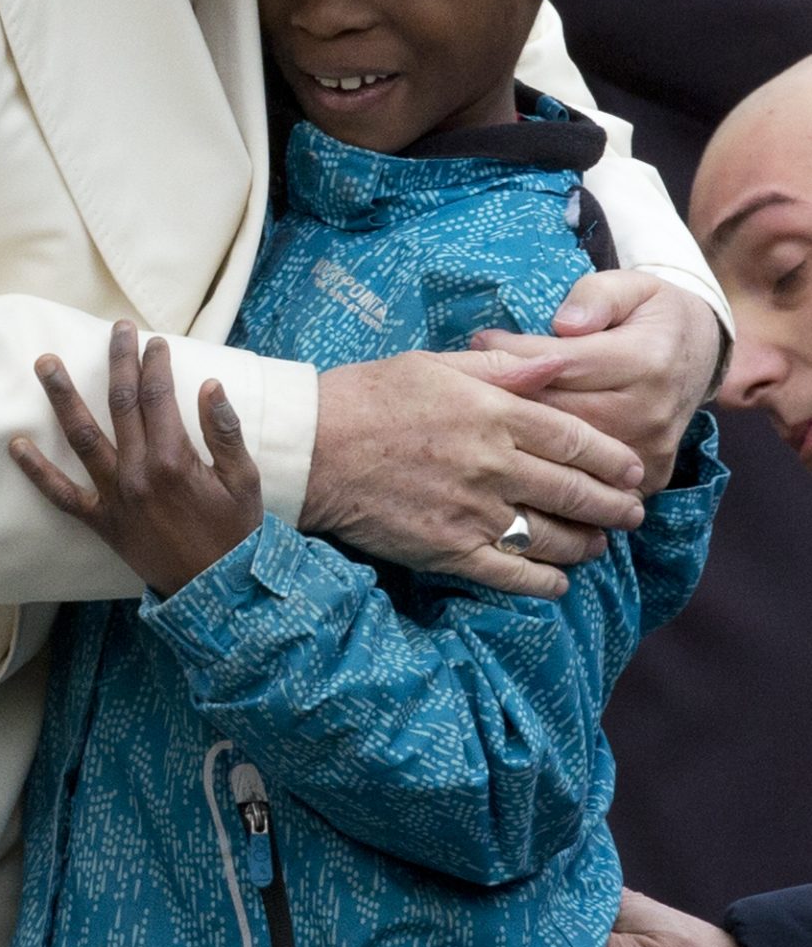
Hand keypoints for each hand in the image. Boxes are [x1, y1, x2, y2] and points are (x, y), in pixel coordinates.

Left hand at [9, 320, 263, 594]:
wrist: (217, 591)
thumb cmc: (235, 532)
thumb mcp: (244, 480)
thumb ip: (225, 431)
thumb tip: (209, 385)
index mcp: (174, 459)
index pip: (158, 396)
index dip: (155, 364)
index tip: (154, 341)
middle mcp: (137, 473)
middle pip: (121, 404)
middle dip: (117, 361)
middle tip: (113, 329)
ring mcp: (114, 497)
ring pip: (82, 437)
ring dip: (63, 397)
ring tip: (46, 364)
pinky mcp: (101, 522)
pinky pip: (62, 496)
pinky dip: (37, 472)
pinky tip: (16, 446)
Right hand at [300, 346, 645, 599]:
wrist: (312, 448)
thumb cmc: (370, 395)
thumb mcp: (438, 364)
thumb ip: (503, 367)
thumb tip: (558, 363)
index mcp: (494, 411)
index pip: (575, 438)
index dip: (612, 458)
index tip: (634, 469)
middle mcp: (492, 463)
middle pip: (574, 490)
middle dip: (614, 504)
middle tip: (634, 512)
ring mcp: (472, 510)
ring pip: (551, 536)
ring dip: (586, 543)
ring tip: (600, 544)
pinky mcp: (448, 549)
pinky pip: (512, 574)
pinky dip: (543, 582)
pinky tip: (558, 583)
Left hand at [471, 271, 722, 492]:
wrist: (699, 356)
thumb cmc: (652, 315)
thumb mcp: (631, 285)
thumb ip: (596, 297)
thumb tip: (564, 325)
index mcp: (647, 360)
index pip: (562, 363)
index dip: (515, 353)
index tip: (480, 339)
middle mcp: (650, 411)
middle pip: (558, 412)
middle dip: (509, 396)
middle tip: (469, 382)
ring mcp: (649, 450)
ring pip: (565, 451)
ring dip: (522, 434)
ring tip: (485, 413)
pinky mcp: (648, 476)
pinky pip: (587, 477)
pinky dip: (552, 465)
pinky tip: (518, 448)